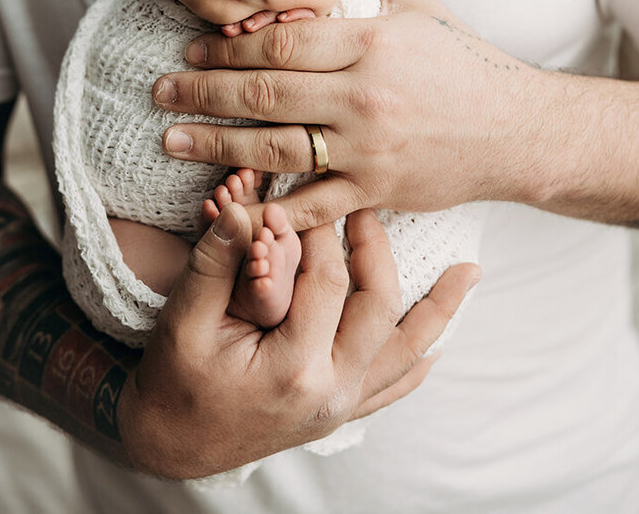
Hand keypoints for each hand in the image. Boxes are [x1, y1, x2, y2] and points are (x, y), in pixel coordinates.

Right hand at [117, 202, 479, 477]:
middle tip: (365, 206)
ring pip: (404, 350)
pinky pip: (393, 385)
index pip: (325, 281)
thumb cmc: (175, 379)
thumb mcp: (184, 317)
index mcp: (293, 369)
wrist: (171, 443)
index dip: (313, 231)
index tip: (301, 195)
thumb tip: (241, 205)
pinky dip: (418, 358)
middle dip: (375, 248)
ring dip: (435, 309)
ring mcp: (341, 407)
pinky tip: (440, 338)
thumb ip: (217, 260)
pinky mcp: (340, 411)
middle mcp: (329, 392)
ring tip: (467, 273)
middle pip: (377, 306)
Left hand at [157, 0, 554, 228]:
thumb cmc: (463, 64)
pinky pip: (311, 205)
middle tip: (159, 91)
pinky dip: (267, 208)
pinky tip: (228, 203)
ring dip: (215, 146)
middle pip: (264, 94)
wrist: (515, 130)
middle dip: (202, 92)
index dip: (226, 46)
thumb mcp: (419, 8)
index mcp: (370, 43)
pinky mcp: (376, 192)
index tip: (191, 46)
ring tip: (171, 140)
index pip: (279, 43)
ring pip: (275, 149)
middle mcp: (364, 96)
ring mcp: (368, 150)